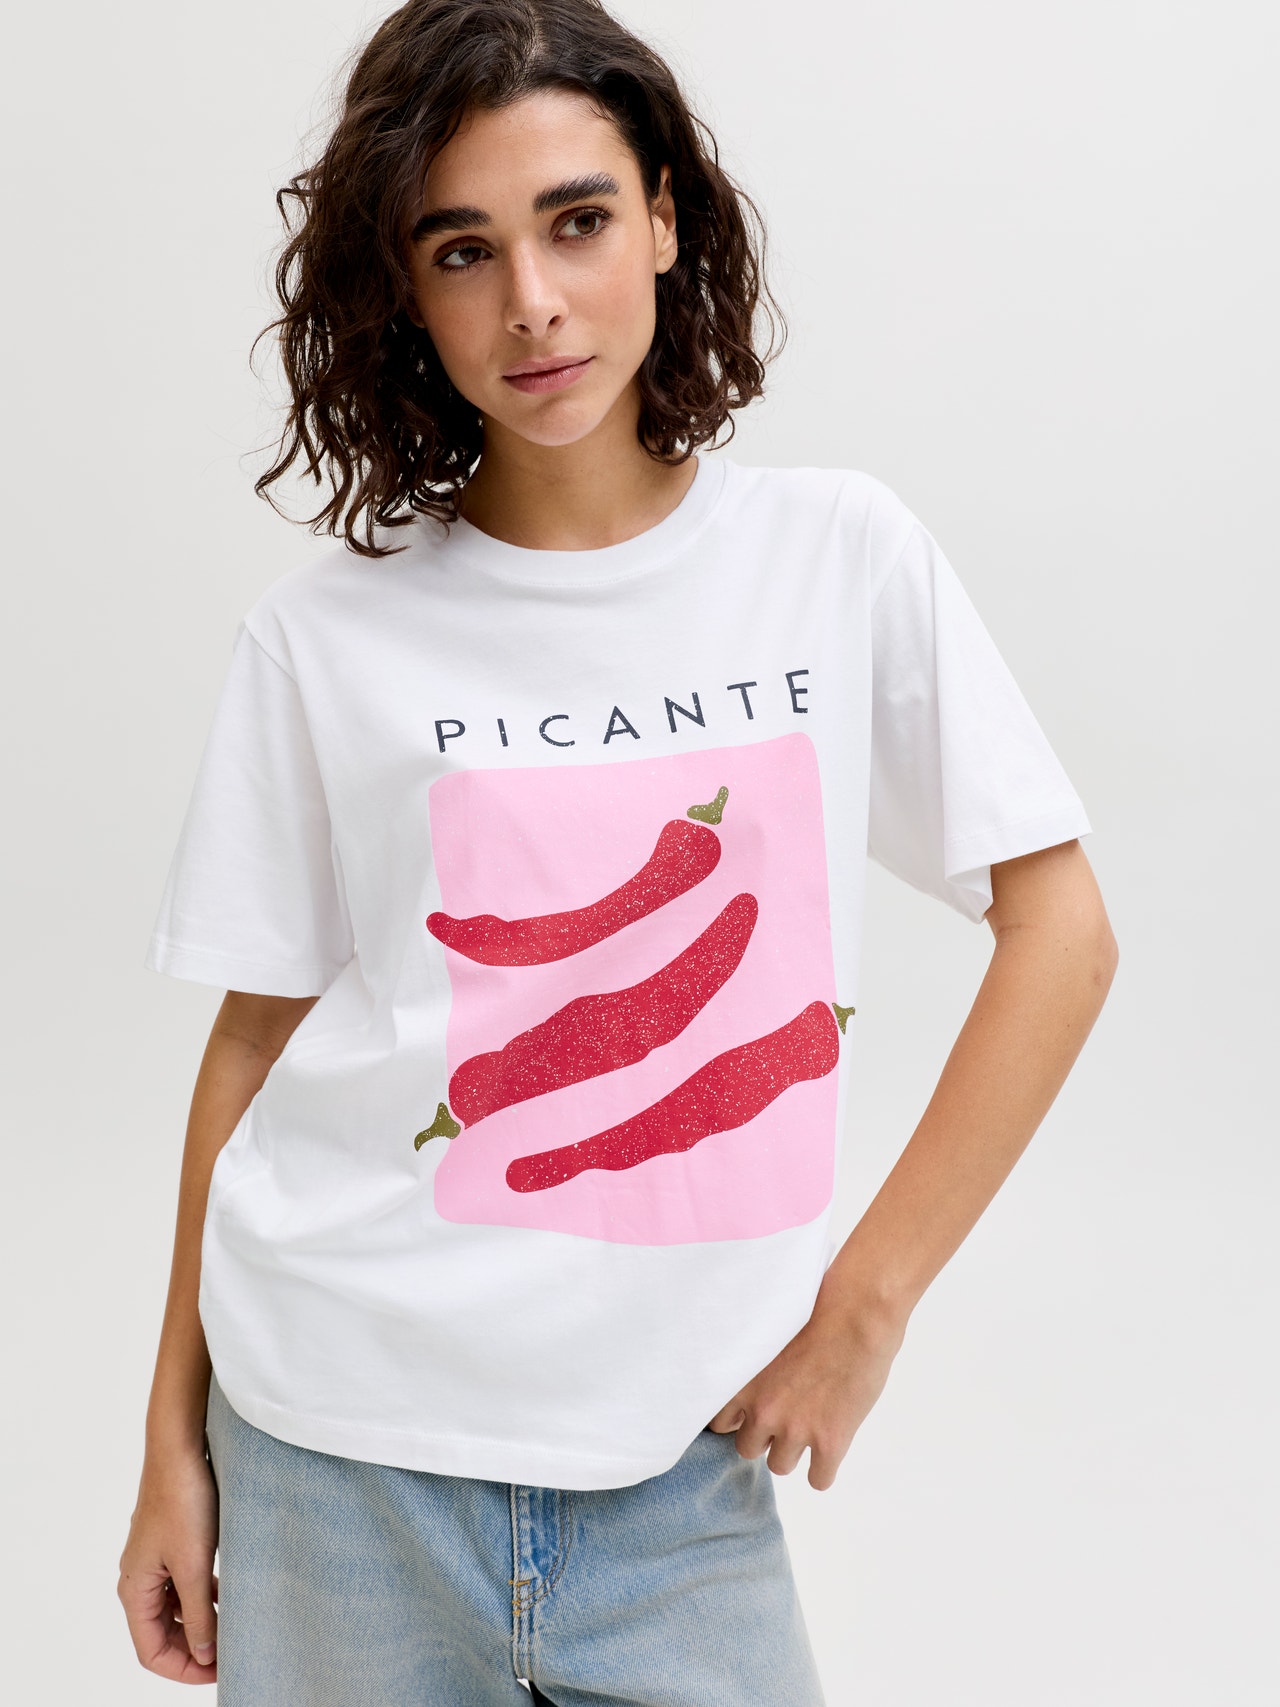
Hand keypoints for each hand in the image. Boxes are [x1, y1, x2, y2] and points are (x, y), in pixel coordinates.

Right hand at [118, 1445, 219, 1681]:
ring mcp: (154, 1558)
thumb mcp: (193, 1566)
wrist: (180, 1448)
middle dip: (193, 1649)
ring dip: (200, 1622)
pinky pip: (183, 1582)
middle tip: (230, 1654)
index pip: (151, 1652)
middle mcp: (139, 1578)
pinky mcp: (171, 1541)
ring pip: (175, 1607)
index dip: (184, 1669)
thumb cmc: (182, 1502)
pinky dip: (203, 1595)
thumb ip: (198, 1614)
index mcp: (135, 1589)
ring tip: (233, 1628)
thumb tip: (204, 1653)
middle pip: (161, 1633)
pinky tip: (229, 1593)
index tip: (219, 1672)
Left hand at [705, 1279, 907, 1490]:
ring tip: (808, 1428)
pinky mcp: (831, 1442)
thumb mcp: (768, 1335)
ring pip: (780, 1466)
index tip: (752, 1411)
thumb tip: (751, 1386)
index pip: (718, 1423)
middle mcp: (763, 1411)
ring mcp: (796, 1430)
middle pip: (747, 1449)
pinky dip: (822, 1469)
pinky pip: (818, 1479)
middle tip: (784, 1416)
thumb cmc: (815, 1309)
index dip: (738, 1418)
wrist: (858, 1314)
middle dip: (764, 1436)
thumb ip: (753, 1367)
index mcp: (742, 1383)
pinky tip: (829, 1448)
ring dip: (791, 1451)